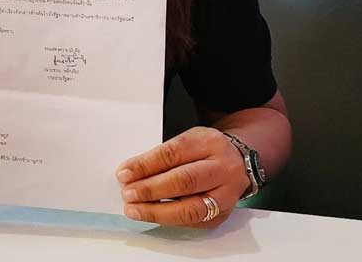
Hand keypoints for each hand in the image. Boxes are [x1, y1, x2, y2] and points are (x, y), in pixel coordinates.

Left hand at [115, 127, 249, 227]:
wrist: (237, 162)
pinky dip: (169, 220)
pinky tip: (152, 215)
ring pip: (190, 208)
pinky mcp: (221, 215)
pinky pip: (193, 222)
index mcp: (209, 143)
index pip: (173, 154)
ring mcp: (226, 194)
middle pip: (184, 181)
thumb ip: (163, 155)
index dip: (146, 165)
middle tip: (128, 193)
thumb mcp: (187, 140)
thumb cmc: (205, 150)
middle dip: (150, 189)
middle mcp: (222, 169)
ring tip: (135, 209)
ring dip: (157, 211)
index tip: (124, 173)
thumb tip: (131, 173)